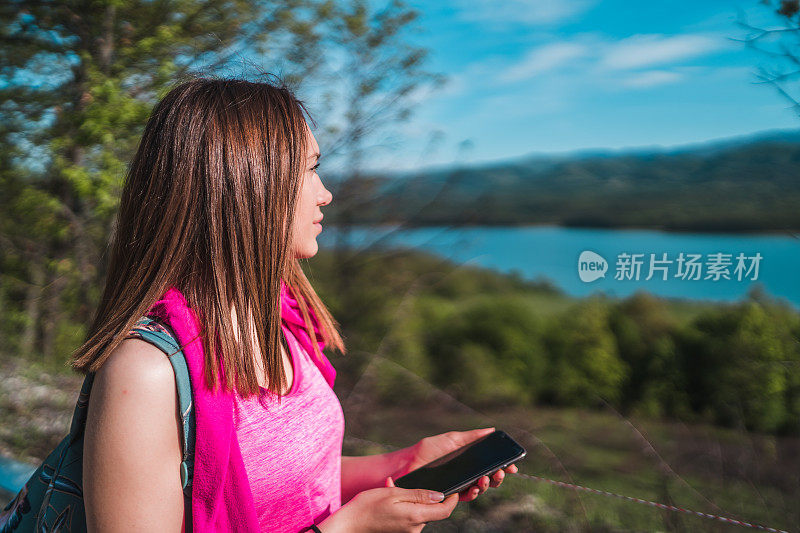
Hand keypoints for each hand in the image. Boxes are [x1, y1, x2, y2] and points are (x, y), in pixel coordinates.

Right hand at [316, 478, 458, 532]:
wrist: (349, 524)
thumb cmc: (368, 506)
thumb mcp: (394, 493)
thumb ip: (419, 495)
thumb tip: (439, 495)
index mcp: (416, 517)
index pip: (445, 511)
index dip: (452, 500)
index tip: (455, 489)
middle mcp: (415, 528)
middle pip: (432, 511)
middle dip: (425, 495)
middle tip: (406, 482)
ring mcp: (408, 532)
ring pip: (420, 512)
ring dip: (411, 499)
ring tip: (391, 488)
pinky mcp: (401, 532)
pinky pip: (410, 517)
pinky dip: (404, 506)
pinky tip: (388, 498)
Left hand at [397, 427, 518, 501]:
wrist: (408, 463)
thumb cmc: (427, 450)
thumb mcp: (451, 439)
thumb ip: (471, 436)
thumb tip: (491, 429)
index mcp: (468, 460)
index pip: (490, 464)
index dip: (503, 466)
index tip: (513, 465)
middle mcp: (466, 473)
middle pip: (489, 477)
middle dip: (499, 476)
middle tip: (501, 471)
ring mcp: (459, 485)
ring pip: (480, 488)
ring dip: (487, 485)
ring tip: (486, 478)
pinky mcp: (450, 494)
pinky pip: (466, 497)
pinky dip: (473, 493)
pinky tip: (475, 487)